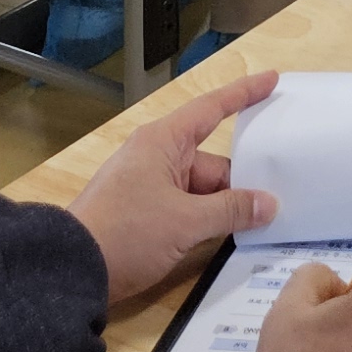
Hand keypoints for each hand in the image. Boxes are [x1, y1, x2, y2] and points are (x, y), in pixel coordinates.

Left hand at [68, 68, 279, 302]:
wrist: (71, 271)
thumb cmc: (127, 233)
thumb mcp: (186, 222)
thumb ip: (231, 210)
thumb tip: (268, 204)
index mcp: (163, 142)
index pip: (212, 109)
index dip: (244, 94)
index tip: (272, 80)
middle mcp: (155, 158)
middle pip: (212, 162)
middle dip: (241, 181)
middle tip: (281, 195)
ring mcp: (147, 187)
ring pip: (200, 190)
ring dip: (223, 207)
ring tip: (261, 223)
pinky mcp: (141, 215)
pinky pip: (185, 208)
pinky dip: (205, 219)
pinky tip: (227, 235)